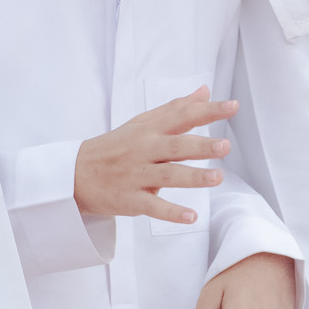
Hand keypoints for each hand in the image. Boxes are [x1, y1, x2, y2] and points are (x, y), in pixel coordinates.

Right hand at [74, 87, 234, 224]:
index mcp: (149, 130)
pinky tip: (191, 217)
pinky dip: (171, 212)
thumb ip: (175, 109)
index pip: (181, 116)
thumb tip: (204, 92)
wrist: (75, 174)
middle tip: (225, 146)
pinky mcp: (130, 199)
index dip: (207, 111)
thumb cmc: (115, 147)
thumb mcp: (142, 123)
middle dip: (200, 146)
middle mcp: (143, 150)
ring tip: (217, 178)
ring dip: (193, 178)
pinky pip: (153, 207)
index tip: (232, 107)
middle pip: (175, 146)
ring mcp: (136, 176)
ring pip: (167, 176)